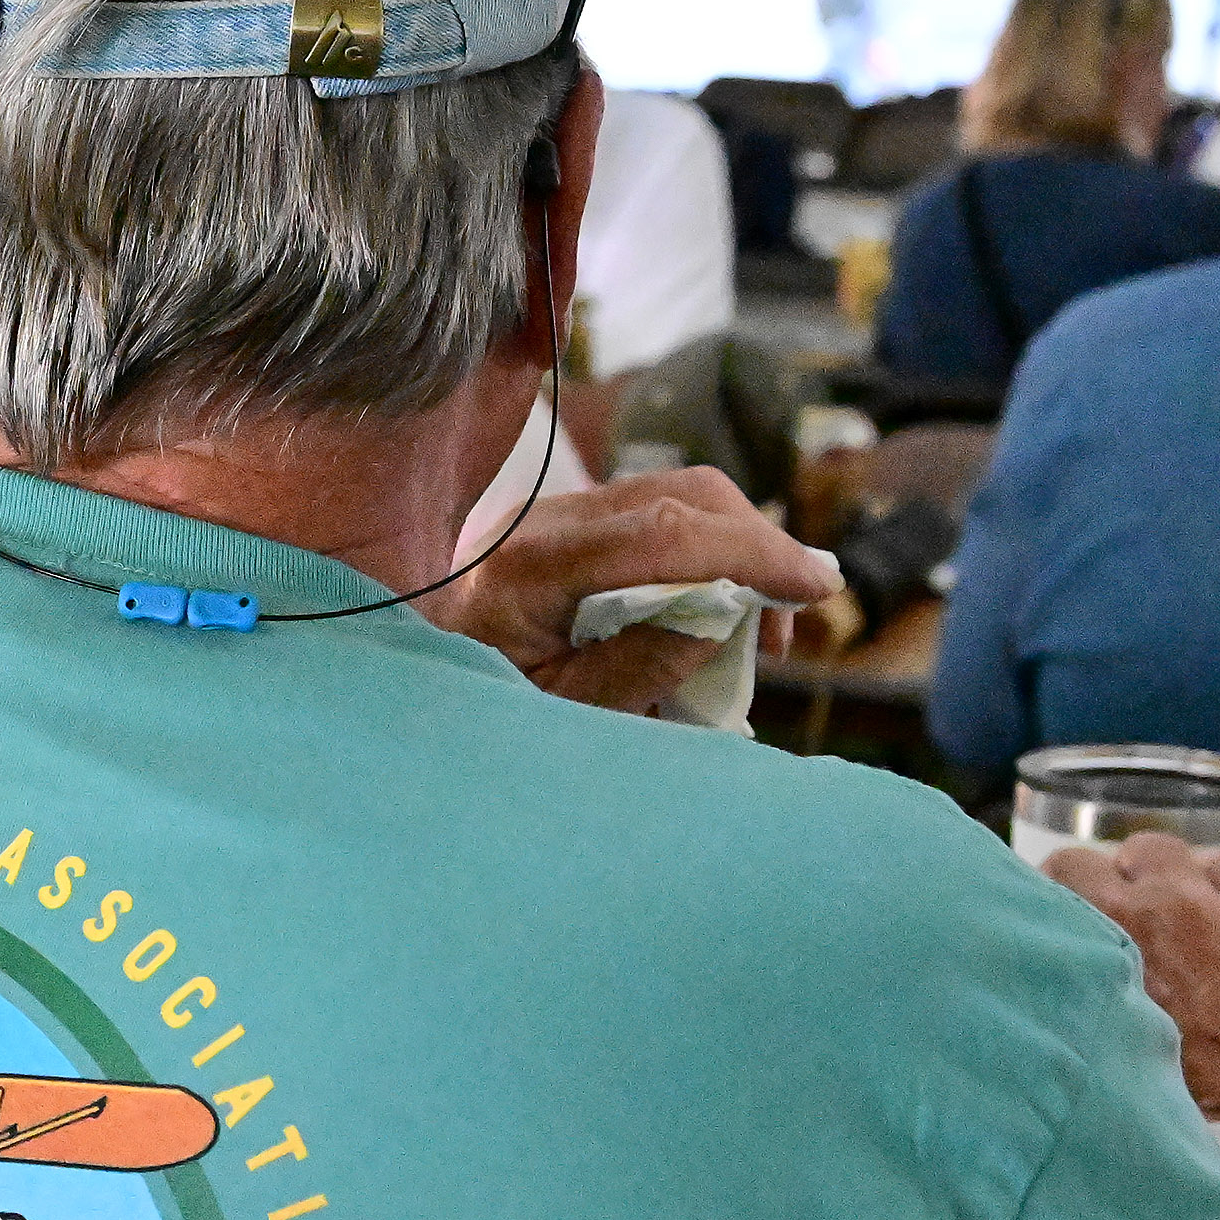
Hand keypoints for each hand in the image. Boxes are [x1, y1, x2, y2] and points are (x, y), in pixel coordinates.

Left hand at [431, 467, 843, 714]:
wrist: (402, 715)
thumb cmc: (481, 724)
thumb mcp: (568, 717)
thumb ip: (646, 662)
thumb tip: (724, 611)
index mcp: (528, 568)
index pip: (666, 534)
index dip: (755, 554)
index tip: (817, 586)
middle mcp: (534, 522)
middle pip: (680, 494)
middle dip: (754, 548)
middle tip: (785, 628)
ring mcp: (542, 517)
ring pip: (672, 496)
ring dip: (731, 550)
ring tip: (752, 634)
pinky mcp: (555, 528)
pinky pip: (647, 518)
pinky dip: (696, 553)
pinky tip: (709, 612)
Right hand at [1043, 835, 1219, 1141]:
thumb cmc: (1144, 1113)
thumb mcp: (1082, 1032)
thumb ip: (1064, 981)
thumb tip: (1036, 962)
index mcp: (1124, 926)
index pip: (1075, 865)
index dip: (1070, 888)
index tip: (1072, 911)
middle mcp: (1196, 913)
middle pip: (1158, 848)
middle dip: (1143, 875)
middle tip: (1141, 914)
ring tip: (1217, 918)